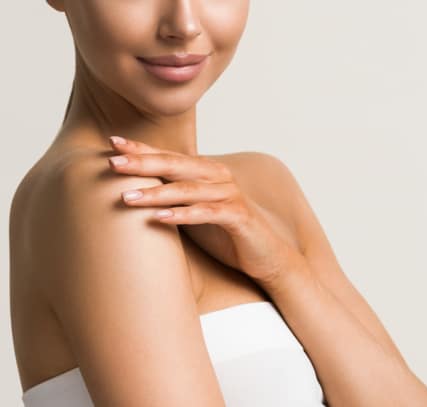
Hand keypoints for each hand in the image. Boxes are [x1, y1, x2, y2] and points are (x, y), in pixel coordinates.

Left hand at [106, 136, 305, 285]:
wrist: (265, 256)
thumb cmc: (225, 233)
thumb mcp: (193, 210)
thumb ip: (171, 196)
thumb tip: (132, 190)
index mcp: (206, 172)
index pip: (169, 156)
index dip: (142, 149)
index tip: (112, 144)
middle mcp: (219, 177)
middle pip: (176, 165)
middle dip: (143, 163)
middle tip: (113, 163)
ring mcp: (230, 195)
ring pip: (188, 190)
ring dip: (157, 192)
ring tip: (128, 197)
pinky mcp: (239, 216)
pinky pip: (208, 213)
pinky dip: (184, 215)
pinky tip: (161, 218)